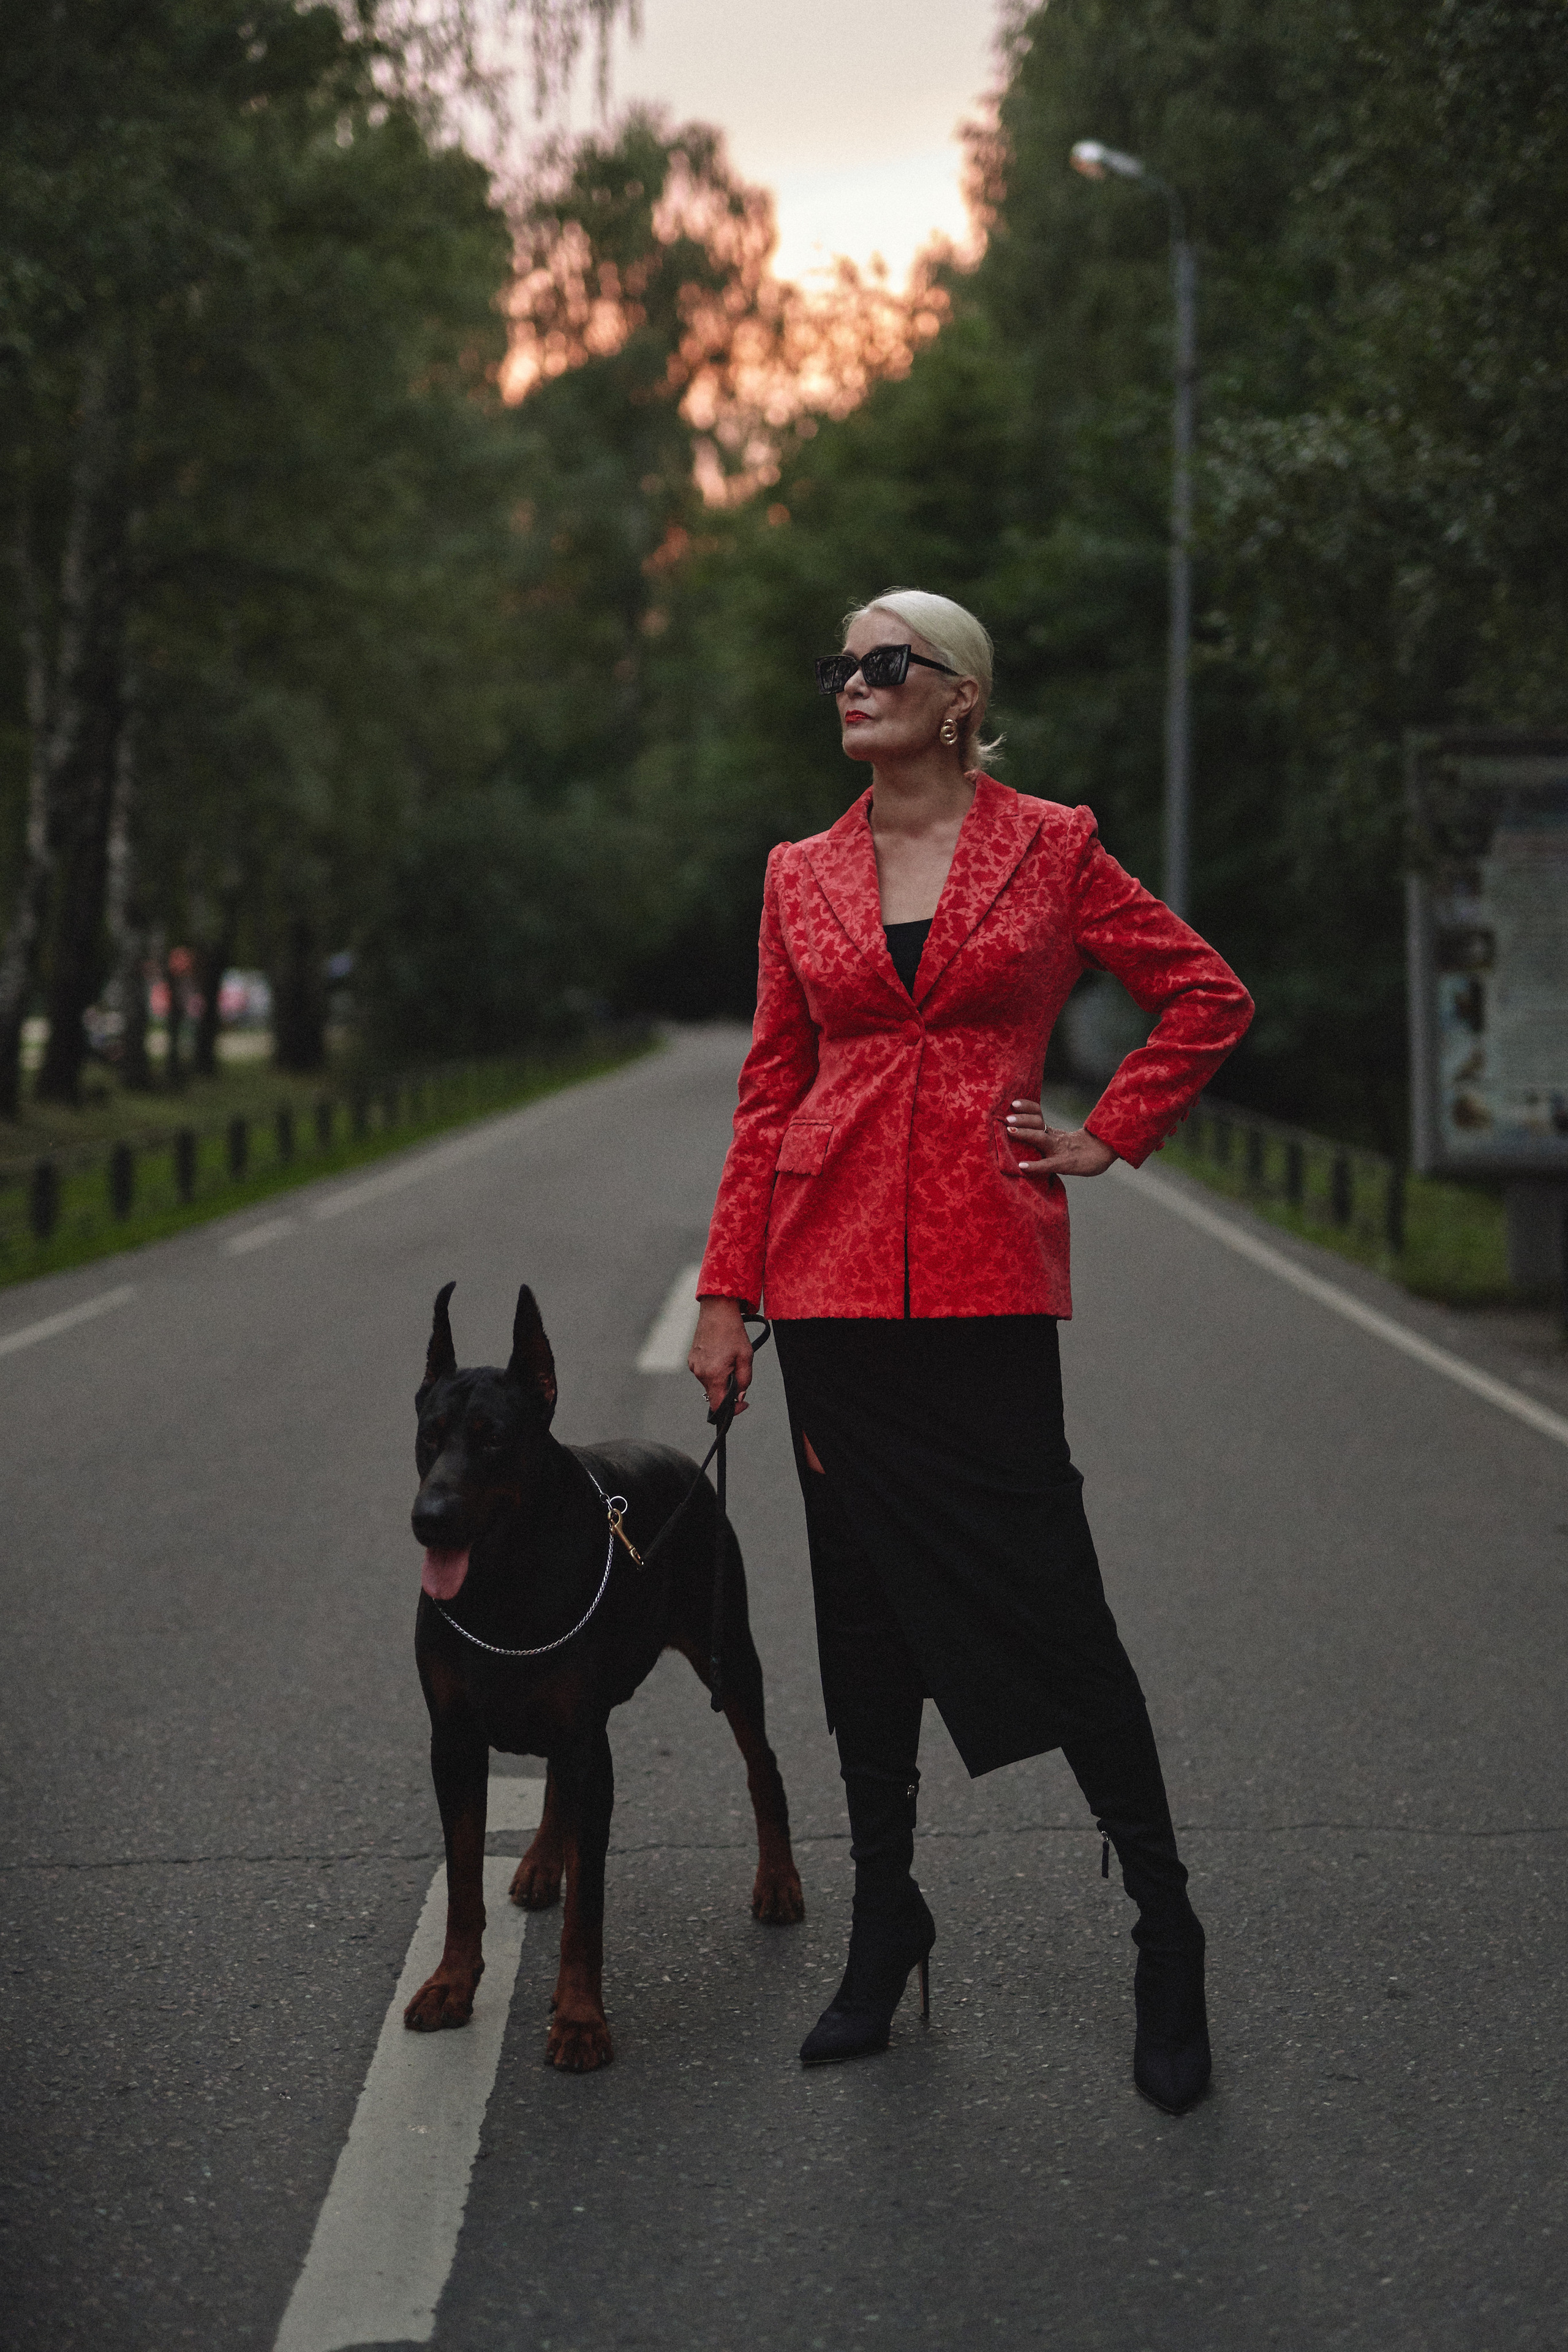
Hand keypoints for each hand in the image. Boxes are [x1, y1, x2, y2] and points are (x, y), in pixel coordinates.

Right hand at [689, 1296, 752, 1415]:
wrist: (717, 1311)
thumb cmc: (733, 1332)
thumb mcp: (746, 1357)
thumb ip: (744, 1381)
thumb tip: (740, 1397)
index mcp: (713, 1375)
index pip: (717, 1406)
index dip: (732, 1411)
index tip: (743, 1403)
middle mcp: (699, 1373)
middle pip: (715, 1394)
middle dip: (728, 1390)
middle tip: (738, 1371)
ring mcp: (693, 1366)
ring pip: (710, 1383)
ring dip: (721, 1379)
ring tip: (729, 1358)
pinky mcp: (691, 1359)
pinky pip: (704, 1373)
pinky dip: (713, 1370)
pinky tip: (720, 1354)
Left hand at [1003, 1102, 1116, 1178]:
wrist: (1104, 1153)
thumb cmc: (1078, 1149)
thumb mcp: (1060, 1139)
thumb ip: (1043, 1137)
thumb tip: (1019, 1133)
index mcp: (1051, 1131)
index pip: (1037, 1114)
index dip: (1026, 1107)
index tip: (1014, 1102)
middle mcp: (1054, 1138)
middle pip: (1037, 1123)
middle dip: (1022, 1119)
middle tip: (1007, 1117)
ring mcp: (1059, 1150)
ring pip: (1041, 1139)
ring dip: (1025, 1134)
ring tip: (1010, 1130)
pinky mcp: (1064, 1164)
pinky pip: (1048, 1165)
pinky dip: (1035, 1166)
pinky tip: (1022, 1166)